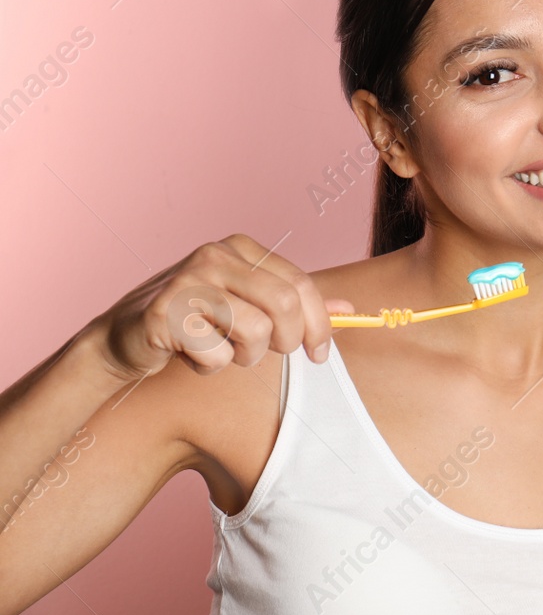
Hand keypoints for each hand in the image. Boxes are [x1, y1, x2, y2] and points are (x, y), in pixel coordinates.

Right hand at [91, 235, 355, 381]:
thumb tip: (347, 310)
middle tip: (276, 355)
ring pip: (255, 331)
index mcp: (241, 247)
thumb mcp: (247, 306)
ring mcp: (189, 280)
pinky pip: (217, 354)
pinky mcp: (166, 313)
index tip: (321, 353)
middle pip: (285, 304)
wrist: (122, 338)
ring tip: (224, 352)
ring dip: (246, 357)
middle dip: (288, 340)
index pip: (300, 283)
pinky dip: (211, 367)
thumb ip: (295, 305)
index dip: (320, 323)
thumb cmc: (194, 321)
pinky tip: (190, 355)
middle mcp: (216, 255)